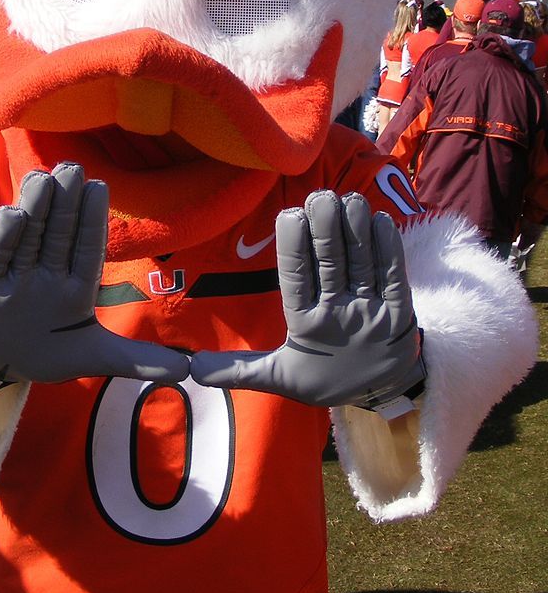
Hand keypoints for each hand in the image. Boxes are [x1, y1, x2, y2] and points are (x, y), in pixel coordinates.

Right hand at [0, 162, 188, 384]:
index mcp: (76, 286)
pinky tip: (13, 214)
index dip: (92, 219)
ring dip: (35, 209)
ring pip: (28, 238)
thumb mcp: (96, 357)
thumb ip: (139, 360)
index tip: (99, 186)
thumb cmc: (47, 351)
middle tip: (73, 168)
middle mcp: (47, 274)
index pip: (87, 248)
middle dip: (65, 203)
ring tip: (44, 178)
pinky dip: (3, 239)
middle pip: (57, 234)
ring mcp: (16, 278)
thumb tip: (187, 372)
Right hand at [191, 191, 424, 408]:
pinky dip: (388, 248)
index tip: (289, 214)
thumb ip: (238, 369)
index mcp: (305, 328)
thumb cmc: (324, 377)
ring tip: (348, 199)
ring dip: (357, 229)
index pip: (295, 281)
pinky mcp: (400, 312)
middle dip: (326, 228)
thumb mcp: (280, 376)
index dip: (292, 247)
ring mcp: (372, 313)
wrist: (380, 395)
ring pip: (362, 264)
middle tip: (320, 196)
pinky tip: (380, 220)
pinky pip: (394, 276)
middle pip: (330, 265)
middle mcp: (338, 318)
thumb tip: (192, 368)